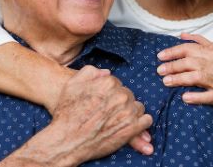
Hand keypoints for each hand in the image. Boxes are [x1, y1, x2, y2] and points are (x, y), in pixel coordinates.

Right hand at [0, 65, 151, 166]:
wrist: (66, 141)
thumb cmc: (67, 113)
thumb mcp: (72, 85)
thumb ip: (90, 73)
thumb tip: (106, 73)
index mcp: (108, 83)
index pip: (117, 84)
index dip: (108, 93)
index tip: (102, 102)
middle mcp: (120, 96)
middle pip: (128, 95)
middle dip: (120, 102)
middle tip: (107, 113)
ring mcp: (127, 112)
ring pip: (137, 107)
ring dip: (130, 112)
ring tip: (116, 121)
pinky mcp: (132, 129)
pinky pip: (146, 120)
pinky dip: (140, 123)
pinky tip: (129, 126)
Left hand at [157, 33, 212, 112]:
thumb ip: (198, 41)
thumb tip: (182, 35)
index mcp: (211, 52)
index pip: (188, 48)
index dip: (173, 52)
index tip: (160, 56)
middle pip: (190, 62)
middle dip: (173, 66)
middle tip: (160, 70)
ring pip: (197, 77)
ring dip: (180, 79)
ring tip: (166, 81)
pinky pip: (208, 96)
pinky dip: (196, 96)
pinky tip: (185, 97)